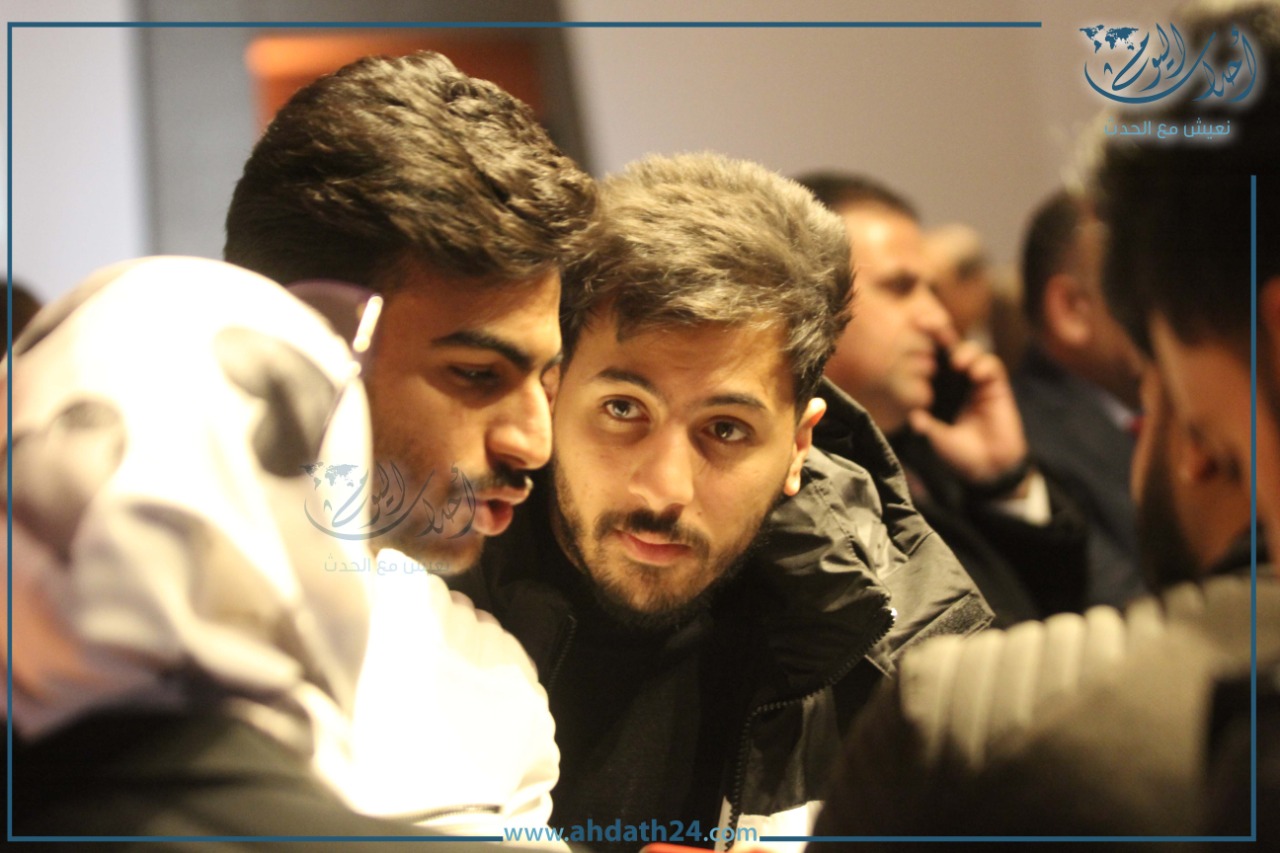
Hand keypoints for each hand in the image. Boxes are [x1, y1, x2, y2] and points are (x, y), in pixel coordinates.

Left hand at [908, 342, 1029, 489]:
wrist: (989, 468)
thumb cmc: (960, 454)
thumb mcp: (940, 440)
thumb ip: (929, 427)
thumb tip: (914, 418)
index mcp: (938, 391)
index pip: (929, 363)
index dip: (922, 346)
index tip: (913, 328)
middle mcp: (956, 383)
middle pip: (949, 350)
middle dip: (942, 334)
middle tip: (931, 324)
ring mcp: (976, 383)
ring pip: (972, 353)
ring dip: (965, 353)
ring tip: (959, 364)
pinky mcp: (996, 388)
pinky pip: (992, 367)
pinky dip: (984, 365)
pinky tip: (976, 374)